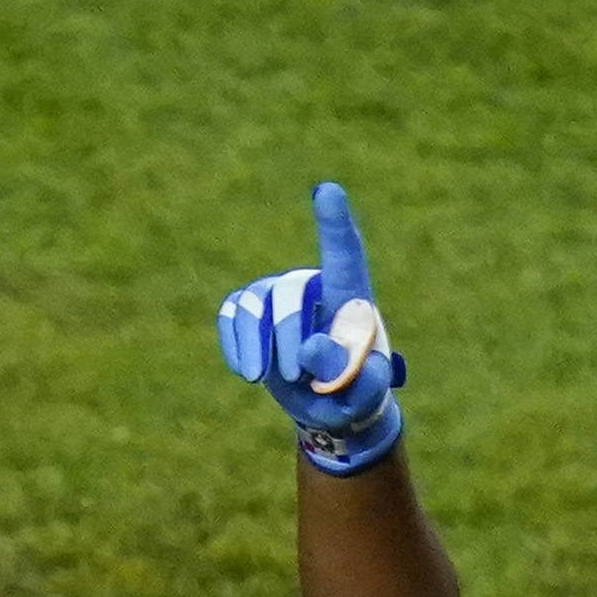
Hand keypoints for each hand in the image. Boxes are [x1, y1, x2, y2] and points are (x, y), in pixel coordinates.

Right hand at [216, 179, 405, 471]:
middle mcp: (314, 286)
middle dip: (288, 337)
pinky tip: (248, 371)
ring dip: (258, 344)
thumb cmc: (355, 394)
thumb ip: (351, 375)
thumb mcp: (363, 395)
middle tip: (296, 376)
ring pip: (256, 303)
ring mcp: (278, 295)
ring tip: (264, 379)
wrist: (328, 404)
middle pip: (290, 293)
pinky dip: (236, 342)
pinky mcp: (251, 311)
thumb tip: (313, 350)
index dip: (334, 224)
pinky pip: (233, 313)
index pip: (344, 254)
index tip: (328, 192)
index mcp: (351, 298)